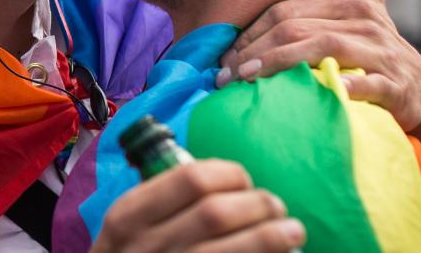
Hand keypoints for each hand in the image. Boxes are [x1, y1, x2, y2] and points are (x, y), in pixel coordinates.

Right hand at [91, 160, 304, 252]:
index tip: (243, 180)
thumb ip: (161, 202)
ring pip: (237, 249)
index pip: (191, 178)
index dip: (229, 174)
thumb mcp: (127, 228)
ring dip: (274, 237)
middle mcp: (147, 247)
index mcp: (129, 216)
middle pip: (218, 212)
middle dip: (258, 204)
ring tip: (293, 231)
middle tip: (275, 206)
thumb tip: (224, 178)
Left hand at [216, 0, 420, 151]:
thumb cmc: (376, 47)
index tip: (224, 55)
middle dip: (254, 50)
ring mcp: (381, 53)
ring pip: (324, 48)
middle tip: (225, 73)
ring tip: (249, 80)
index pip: (287, 9)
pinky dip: (346, 85)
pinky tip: (323, 90)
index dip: (251, 30)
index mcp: (352, 0)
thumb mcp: (366, 4)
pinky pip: (368, 84)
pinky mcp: (395, 86)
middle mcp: (366, 21)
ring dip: (280, 63)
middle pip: (297, 27)